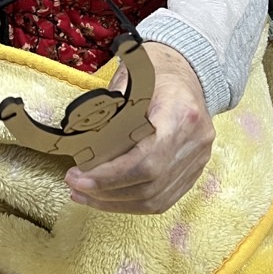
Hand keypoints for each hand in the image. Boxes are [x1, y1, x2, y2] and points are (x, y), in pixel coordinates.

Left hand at [64, 43, 213, 213]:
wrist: (190, 71)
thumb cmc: (157, 70)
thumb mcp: (131, 78)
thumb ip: (111, 108)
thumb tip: (82, 141)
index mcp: (181, 114)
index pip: (146, 161)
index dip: (110, 176)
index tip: (79, 176)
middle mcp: (195, 142)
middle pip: (149, 184)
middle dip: (106, 191)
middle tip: (74, 184)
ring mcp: (198, 159)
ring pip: (155, 199)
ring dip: (115, 202)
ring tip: (84, 194)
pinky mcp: (194, 171)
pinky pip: (163, 199)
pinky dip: (132, 203)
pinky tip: (108, 198)